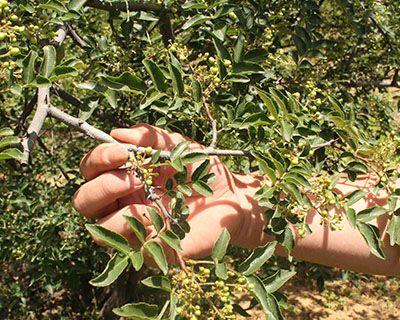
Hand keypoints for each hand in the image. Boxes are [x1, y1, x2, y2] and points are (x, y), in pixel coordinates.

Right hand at [73, 124, 263, 261]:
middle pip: (84, 201)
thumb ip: (149, 137)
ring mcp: (135, 228)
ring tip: (149, 197)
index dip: (98, 159)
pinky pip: (129, 246)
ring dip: (118, 211)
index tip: (122, 153)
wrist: (232, 198)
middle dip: (103, 186)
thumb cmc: (204, 171)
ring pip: (98, 228)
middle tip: (135, 178)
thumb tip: (116, 133)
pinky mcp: (151, 249)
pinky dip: (140, 229)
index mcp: (126, 177)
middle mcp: (124, 203)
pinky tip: (160, 217)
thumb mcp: (178, 145)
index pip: (91, 170)